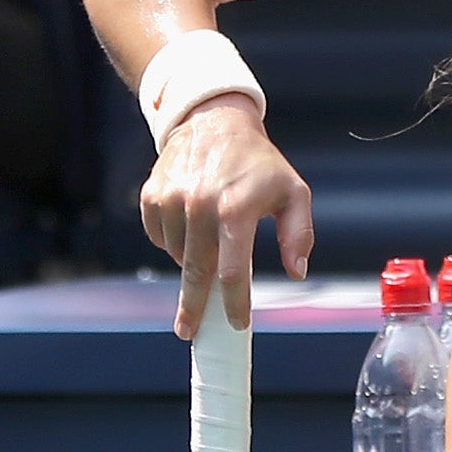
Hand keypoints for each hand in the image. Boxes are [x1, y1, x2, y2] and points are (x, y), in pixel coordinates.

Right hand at [139, 97, 313, 335]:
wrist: (213, 121)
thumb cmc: (259, 163)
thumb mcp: (293, 191)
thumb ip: (299, 234)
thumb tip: (297, 272)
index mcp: (236, 209)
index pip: (233, 272)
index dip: (235, 303)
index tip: (236, 324)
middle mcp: (199, 205)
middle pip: (196, 273)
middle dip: (194, 307)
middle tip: (190, 330)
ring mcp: (171, 200)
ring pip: (178, 256)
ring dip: (192, 264)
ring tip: (209, 245)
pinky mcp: (152, 196)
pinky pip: (160, 238)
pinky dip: (174, 243)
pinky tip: (190, 228)